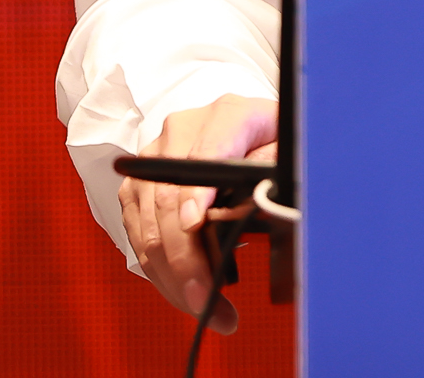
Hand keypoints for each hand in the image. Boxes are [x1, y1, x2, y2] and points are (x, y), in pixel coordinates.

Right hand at [119, 94, 277, 328]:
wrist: (245, 125)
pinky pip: (139, 237)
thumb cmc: (271, 138)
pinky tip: (187, 294)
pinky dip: (161, 272)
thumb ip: (273, 169)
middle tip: (209, 302)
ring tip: (208, 310)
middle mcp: (180, 133)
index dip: (196, 191)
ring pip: (150, 227)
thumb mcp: (287, 144)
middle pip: (169, 201)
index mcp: (226, 114)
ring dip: (174, 278)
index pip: (204, 153)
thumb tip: (251, 208)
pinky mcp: (136, 187)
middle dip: (187, 261)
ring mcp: (152, 160)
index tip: (196, 225)